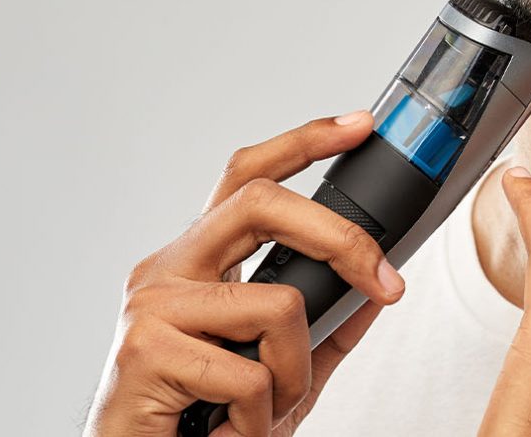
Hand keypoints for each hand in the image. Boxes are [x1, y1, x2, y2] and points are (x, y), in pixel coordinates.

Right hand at [84, 111, 406, 436]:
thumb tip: (377, 292)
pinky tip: (230, 432)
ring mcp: (151, 304)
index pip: (246, 179)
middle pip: (262, 203)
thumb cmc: (200, 427)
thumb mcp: (279, 374)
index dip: (303, 142)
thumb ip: (324, 330)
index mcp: (198, 264)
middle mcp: (168, 270)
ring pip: (278, 304)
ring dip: (292, 375)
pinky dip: (259, 417)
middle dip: (341, 237)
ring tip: (259, 414)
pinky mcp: (144, 349)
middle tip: (386, 284)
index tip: (358, 125)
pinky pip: (248, 374)